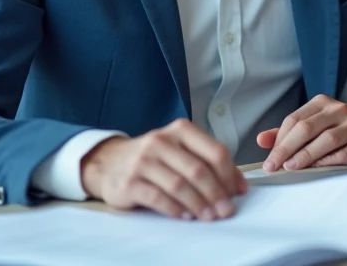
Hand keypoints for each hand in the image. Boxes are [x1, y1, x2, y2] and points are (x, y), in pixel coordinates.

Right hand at [80, 119, 246, 219]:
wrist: (109, 162)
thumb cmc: (153, 158)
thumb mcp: (179, 150)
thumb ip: (207, 162)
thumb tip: (237, 185)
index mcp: (181, 130)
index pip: (215, 151)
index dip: (230, 174)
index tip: (237, 192)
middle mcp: (162, 141)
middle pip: (198, 170)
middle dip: (216, 193)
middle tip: (226, 210)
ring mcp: (144, 161)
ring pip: (179, 185)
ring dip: (198, 204)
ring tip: (209, 217)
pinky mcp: (130, 181)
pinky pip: (158, 197)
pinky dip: (175, 209)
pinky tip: (185, 216)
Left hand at [256, 95, 346, 171]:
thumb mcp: (319, 122)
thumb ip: (291, 132)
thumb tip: (262, 140)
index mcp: (322, 104)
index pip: (294, 120)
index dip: (279, 140)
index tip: (270, 159)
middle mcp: (338, 110)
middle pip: (306, 128)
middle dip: (287, 148)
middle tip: (273, 165)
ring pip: (326, 139)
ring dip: (306, 155)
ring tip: (292, 167)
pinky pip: (346, 152)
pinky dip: (331, 161)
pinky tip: (319, 169)